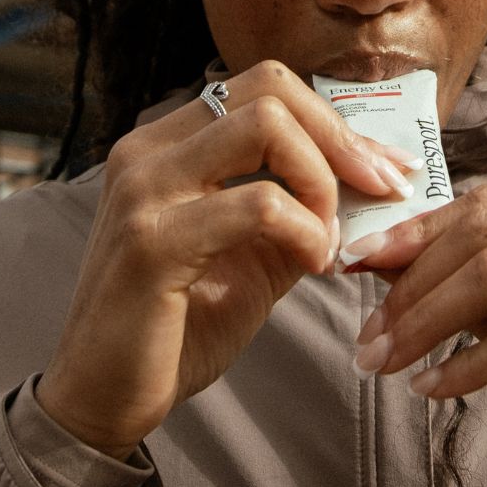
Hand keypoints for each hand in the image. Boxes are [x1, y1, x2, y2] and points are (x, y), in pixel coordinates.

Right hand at [36, 60, 417, 458]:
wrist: (103, 400)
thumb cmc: (178, 327)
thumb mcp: (253, 255)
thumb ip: (298, 210)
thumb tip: (369, 183)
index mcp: (167, 143)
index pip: (264, 86)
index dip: (333, 121)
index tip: (382, 167)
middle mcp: (147, 150)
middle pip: (268, 90)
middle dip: (339, 138)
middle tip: (379, 190)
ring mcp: (144, 189)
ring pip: (264, 125)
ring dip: (321, 178)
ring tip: (331, 235)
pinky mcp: (152, 241)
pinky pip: (257, 204)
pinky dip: (306, 229)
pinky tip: (315, 263)